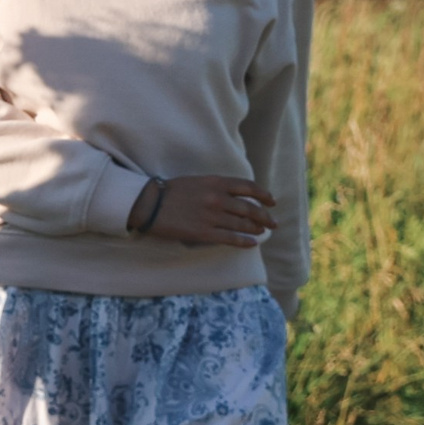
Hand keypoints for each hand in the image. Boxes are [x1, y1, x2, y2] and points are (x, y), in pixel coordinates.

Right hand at [133, 175, 275, 246]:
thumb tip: (238, 195)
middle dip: (265, 216)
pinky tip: (252, 243)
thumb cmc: (172, 191)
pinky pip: (230, 238)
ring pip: (242, 223)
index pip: (248, 187)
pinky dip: (244, 241)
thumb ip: (218, 186)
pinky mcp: (204, 232)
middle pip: (249, 208)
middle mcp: (217, 198)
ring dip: (256, 228)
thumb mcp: (198, 181)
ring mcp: (211, 216)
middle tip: (273, 222)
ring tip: (262, 231)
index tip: (272, 201)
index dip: (263, 195)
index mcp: (216, 182)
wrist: (150, 204)